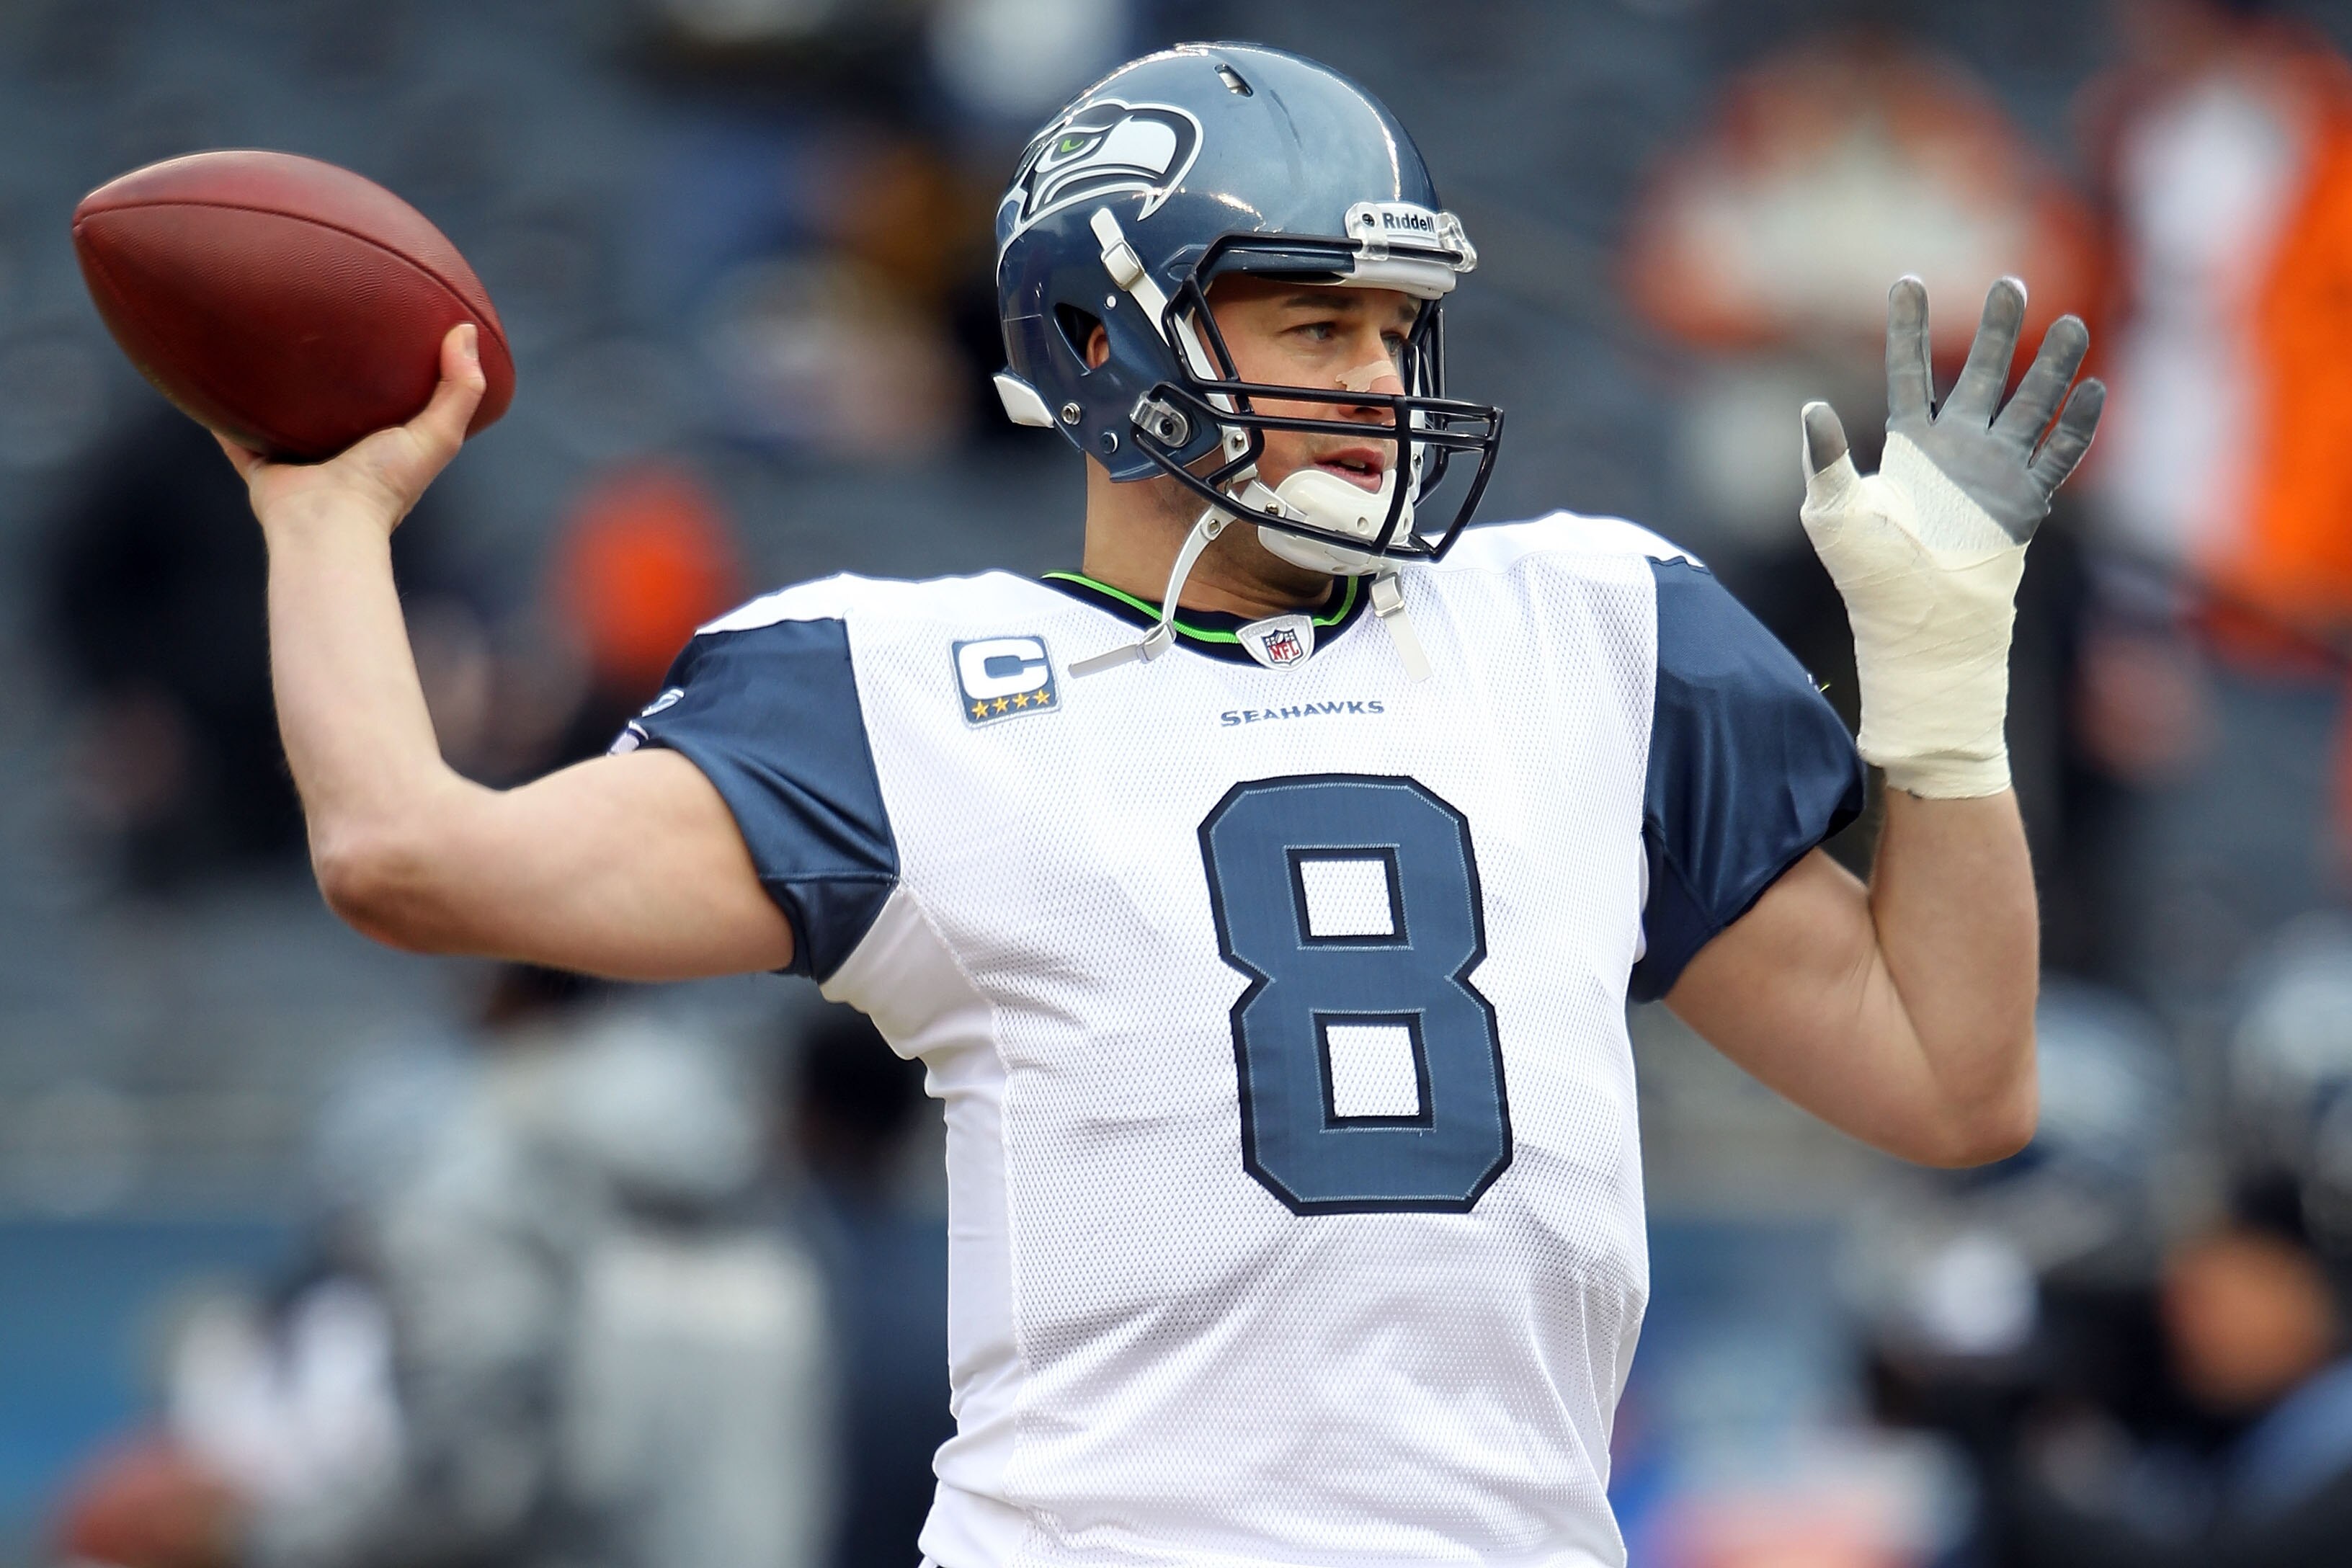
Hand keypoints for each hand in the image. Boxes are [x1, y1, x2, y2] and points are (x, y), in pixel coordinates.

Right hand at [217, 322, 486, 534]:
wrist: (327, 519)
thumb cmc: (385, 482)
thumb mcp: (437, 435)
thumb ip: (460, 389)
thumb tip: (464, 330)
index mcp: (381, 448)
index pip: (387, 405)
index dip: (389, 373)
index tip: (385, 333)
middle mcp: (340, 453)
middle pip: (331, 409)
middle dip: (327, 377)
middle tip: (319, 331)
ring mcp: (298, 460)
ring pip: (284, 417)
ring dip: (276, 391)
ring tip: (267, 345)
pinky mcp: (262, 464)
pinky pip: (238, 434)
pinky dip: (225, 413)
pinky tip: (215, 380)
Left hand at [1804, 276, 2103, 546]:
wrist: (1917, 624)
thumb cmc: (1868, 576)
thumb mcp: (1832, 514)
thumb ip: (1824, 460)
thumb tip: (1810, 408)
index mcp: (1908, 446)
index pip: (1909, 372)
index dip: (1908, 328)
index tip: (1908, 279)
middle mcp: (1956, 450)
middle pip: (1982, 375)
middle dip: (1997, 330)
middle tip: (2011, 283)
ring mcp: (1995, 473)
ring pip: (2030, 405)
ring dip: (2051, 366)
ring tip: (2071, 322)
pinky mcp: (2026, 502)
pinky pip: (2057, 455)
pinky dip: (2076, 425)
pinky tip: (2093, 387)